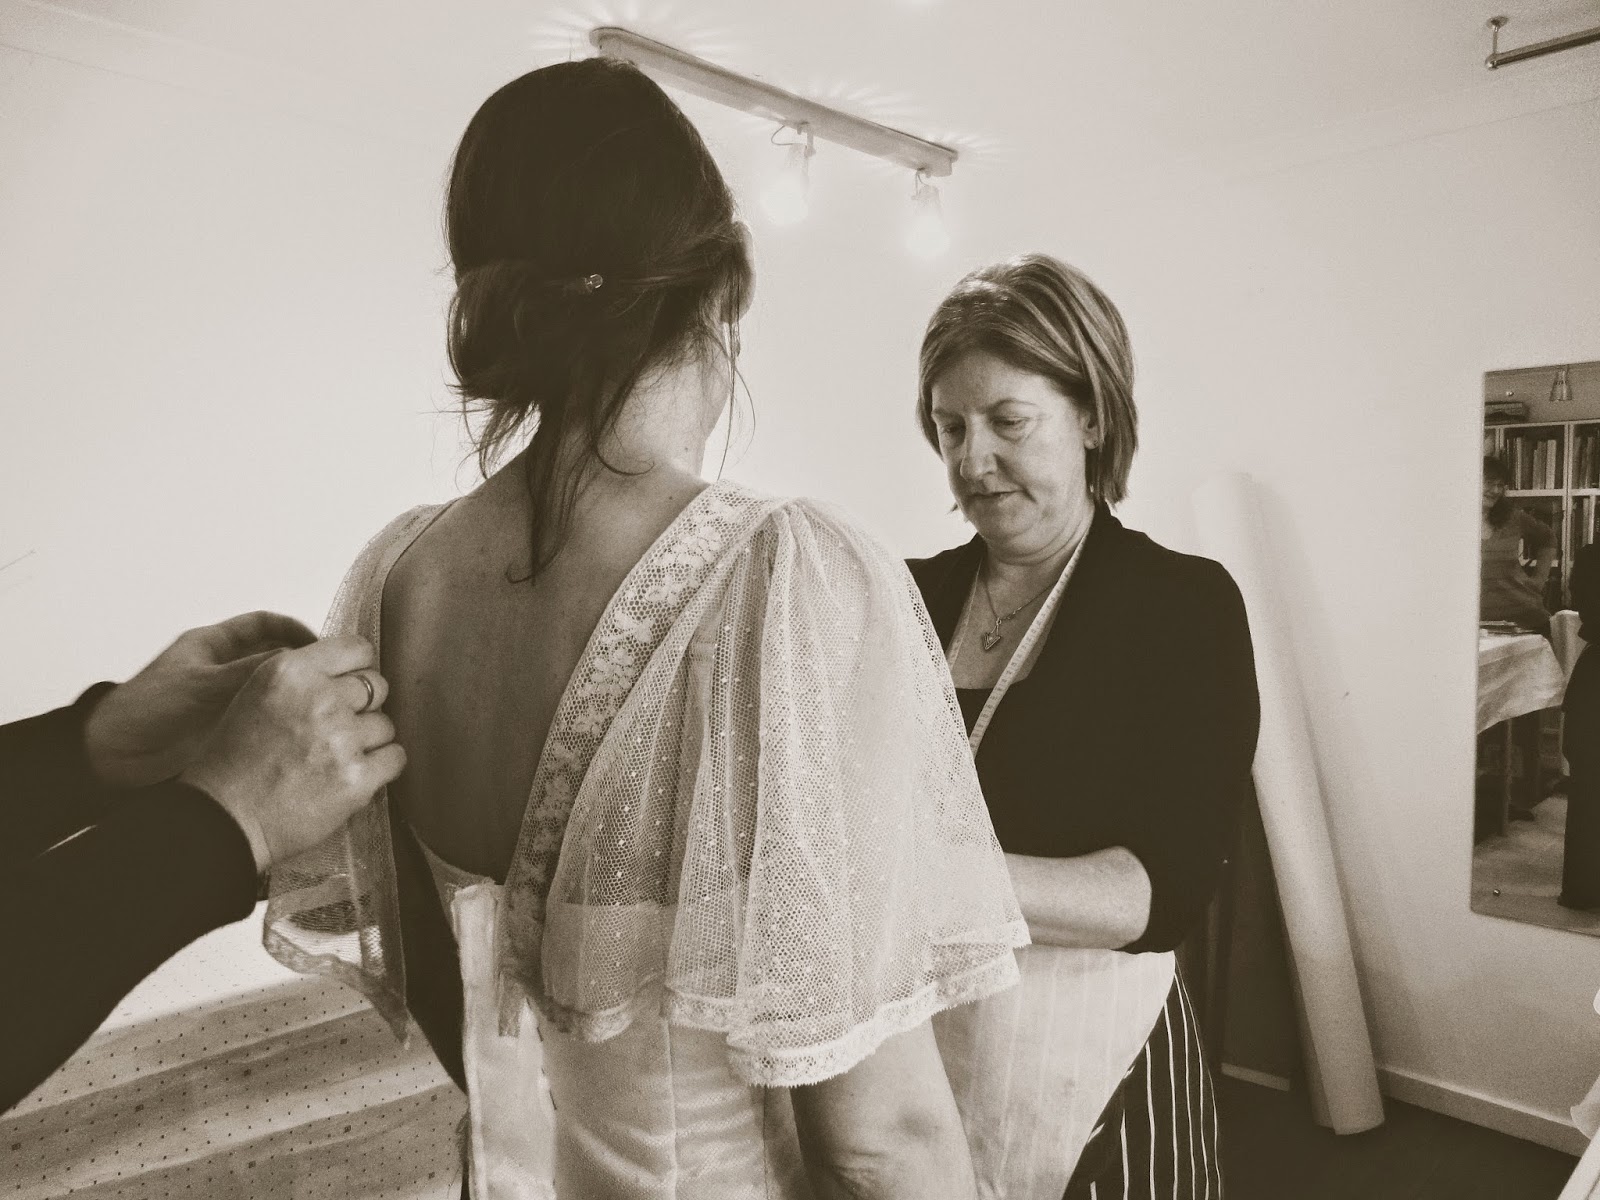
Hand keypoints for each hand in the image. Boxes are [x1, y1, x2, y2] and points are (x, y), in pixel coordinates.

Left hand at [84, 612, 317, 787]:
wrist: (114, 757)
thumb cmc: (145, 710)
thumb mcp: (203, 683)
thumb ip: (251, 672)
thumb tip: (301, 663)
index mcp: (213, 645)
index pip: (263, 625)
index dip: (294, 630)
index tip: (322, 645)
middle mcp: (224, 669)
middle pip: (274, 657)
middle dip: (303, 664)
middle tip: (333, 676)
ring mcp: (227, 700)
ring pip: (273, 690)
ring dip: (296, 695)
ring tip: (325, 704)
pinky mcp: (228, 728)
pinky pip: (264, 719)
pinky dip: (284, 721)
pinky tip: (302, 729)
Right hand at [179, 635, 405, 872]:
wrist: (223, 816)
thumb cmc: (234, 760)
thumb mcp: (258, 693)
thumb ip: (303, 676)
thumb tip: (350, 672)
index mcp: (291, 671)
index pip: (357, 648)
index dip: (358, 668)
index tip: (351, 684)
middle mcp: (319, 699)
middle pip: (377, 685)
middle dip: (364, 706)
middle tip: (339, 728)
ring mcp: (341, 739)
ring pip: (385, 725)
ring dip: (369, 741)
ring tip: (336, 759)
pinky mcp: (357, 777)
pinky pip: (395, 757)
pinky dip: (382, 767)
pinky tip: (355, 775)